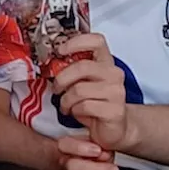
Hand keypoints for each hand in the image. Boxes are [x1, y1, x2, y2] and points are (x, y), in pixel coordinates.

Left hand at [54, 33, 128, 150]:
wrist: (114, 128)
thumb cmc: (95, 103)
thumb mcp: (83, 82)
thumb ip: (73, 69)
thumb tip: (52, 62)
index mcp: (106, 62)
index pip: (96, 41)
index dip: (76, 42)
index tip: (60, 50)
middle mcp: (114, 74)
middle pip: (82, 67)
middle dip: (62, 79)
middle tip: (56, 88)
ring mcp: (116, 92)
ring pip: (79, 90)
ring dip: (66, 100)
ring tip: (66, 105)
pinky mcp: (115, 110)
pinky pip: (84, 106)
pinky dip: (74, 111)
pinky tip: (76, 113)